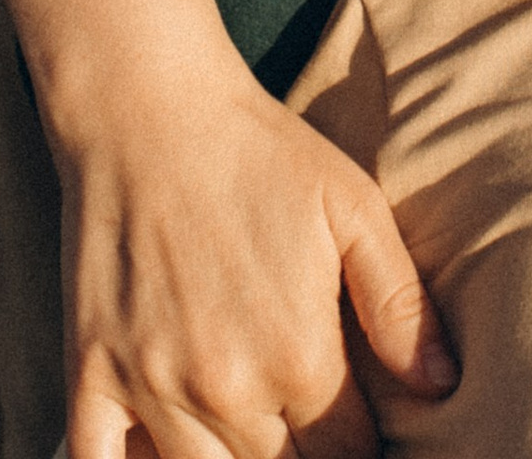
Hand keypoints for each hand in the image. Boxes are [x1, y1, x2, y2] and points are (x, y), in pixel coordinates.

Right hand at [61, 53, 449, 458]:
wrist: (148, 106)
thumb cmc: (259, 149)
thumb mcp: (352, 205)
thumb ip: (400, 303)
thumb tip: (442, 385)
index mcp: (300, 358)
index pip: (348, 455)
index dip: (360, 443)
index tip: (355, 419)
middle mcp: (227, 390)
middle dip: (301, 456)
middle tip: (302, 420)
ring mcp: (151, 389)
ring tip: (248, 428)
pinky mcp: (89, 375)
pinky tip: (161, 453)